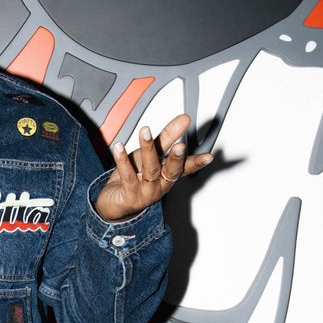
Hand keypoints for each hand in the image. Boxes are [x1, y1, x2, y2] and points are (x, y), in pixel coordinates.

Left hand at [93, 116, 212, 222]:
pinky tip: (119, 148)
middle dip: (176, 158)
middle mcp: (160, 185)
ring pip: (150, 170)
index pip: (186, 167)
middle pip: (171, 171)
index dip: (197, 162)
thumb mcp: (151, 155)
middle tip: (180, 145)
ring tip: (146, 132)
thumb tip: (185, 119)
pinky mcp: (130, 196)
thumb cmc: (134, 178)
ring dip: (148, 149)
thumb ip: (167, 137)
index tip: (208, 157)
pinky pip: (128, 176)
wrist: (114, 203)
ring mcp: (146, 192)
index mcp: (167, 175)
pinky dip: (123, 161)